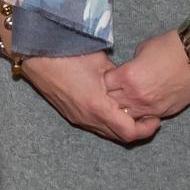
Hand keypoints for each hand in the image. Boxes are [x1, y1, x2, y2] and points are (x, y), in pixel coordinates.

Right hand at [18, 49, 159, 144]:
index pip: (129, 132)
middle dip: (137, 129)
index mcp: (98, 106)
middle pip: (119, 137)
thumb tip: (132, 84)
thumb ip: (119, 77)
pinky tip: (111, 105)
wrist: (34, 53)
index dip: (147, 128)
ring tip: (131, 110)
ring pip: (106, 132)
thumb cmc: (66, 53)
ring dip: (121, 125)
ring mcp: (77, 117)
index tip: (155, 116)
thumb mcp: (100, 61)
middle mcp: (87, 118)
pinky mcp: (69, 113)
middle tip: (148, 115)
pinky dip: (108, 121)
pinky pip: (94, 125)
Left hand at [103, 30, 189, 120]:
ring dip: (125, 107)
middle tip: (113, 88)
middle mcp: (137, 96)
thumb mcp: (142, 50)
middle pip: (112, 102)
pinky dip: (141, 113)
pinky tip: (140, 105)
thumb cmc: (171, 47)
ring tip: (126, 98)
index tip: (108, 74)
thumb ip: (129, 66)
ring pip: (128, 115)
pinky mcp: (166, 112)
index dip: (105, 78)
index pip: (104, 84)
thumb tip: (124, 74)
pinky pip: (146, 118)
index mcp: (128, 77)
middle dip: (110, 95)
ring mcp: (152, 107)